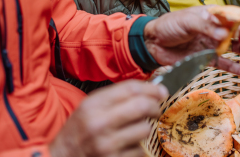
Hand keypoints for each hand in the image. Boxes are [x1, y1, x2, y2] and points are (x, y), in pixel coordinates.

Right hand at [50, 80, 167, 156]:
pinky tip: (127, 146)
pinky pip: (140, 150)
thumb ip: (115, 97)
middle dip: (155, 106)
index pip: (131, 89)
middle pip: (142, 107)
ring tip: (134, 130)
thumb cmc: (78, 131)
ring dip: (144, 128)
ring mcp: (108, 145)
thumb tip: (150, 89)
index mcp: (93, 105)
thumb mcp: (89, 107)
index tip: (161, 91)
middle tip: (156, 109)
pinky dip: (138, 148)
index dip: (151, 88)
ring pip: (144, 129)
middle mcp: (100, 123)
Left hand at [143, 6, 239, 76]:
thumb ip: (205, 27)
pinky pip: (226, 64)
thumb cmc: (169, 26)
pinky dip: (238, 68)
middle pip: (237, 31)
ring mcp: (213, 44)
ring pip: (235, 47)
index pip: (232, 15)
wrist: (153, 43)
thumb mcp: (186, 21)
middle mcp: (215, 29)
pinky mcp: (208, 59)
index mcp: (211, 15)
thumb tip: (224, 35)